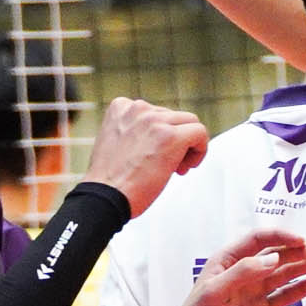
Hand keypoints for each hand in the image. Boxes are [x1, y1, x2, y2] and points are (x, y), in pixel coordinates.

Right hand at [83, 95, 210, 215]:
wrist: (105, 198)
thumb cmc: (112, 180)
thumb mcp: (119, 143)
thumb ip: (138, 131)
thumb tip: (165, 134)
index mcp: (122, 107)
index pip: (158, 113)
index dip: (163, 135)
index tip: (156, 155)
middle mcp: (138, 108)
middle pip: (175, 117)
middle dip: (177, 141)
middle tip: (170, 166)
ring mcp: (154, 120)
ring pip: (190, 122)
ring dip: (188, 146)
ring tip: (176, 169)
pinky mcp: (170, 136)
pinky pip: (200, 132)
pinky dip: (200, 150)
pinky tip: (187, 167)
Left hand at [158, 228, 305, 305]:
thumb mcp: (213, 293)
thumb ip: (243, 273)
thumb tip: (273, 259)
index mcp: (227, 262)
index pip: (258, 241)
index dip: (280, 238)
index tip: (301, 241)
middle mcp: (244, 273)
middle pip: (276, 256)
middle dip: (300, 252)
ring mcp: (255, 293)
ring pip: (285, 275)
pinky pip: (286, 296)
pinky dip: (303, 289)